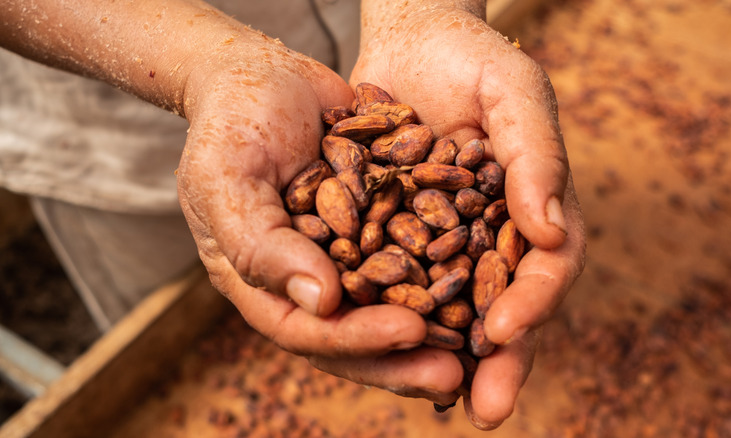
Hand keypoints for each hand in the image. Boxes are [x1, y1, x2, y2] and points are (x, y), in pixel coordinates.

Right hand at [175, 31, 463, 401]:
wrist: (260, 74)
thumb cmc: (230, 124)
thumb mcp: (227, 179)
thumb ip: (261, 244)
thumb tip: (322, 303)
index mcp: (264, 282)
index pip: (308, 330)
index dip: (357, 339)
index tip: (409, 332)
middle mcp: (309, 277)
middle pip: (356, 333)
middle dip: (404, 356)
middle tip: (457, 373)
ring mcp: (346, 252)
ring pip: (391, 302)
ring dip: (433, 325)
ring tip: (481, 344)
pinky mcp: (378, 221)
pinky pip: (414, 251)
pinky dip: (445, 268)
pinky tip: (486, 277)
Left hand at [352, 5, 586, 428]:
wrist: (412, 40)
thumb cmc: (473, 58)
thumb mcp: (514, 92)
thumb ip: (537, 155)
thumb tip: (548, 234)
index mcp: (532, 209)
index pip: (546, 268)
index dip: (534, 302)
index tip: (505, 330)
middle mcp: (494, 235)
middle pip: (504, 305)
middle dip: (500, 360)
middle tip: (488, 410)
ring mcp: (446, 239)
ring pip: (450, 308)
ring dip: (444, 357)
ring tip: (434, 399)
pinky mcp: (396, 234)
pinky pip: (394, 282)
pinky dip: (389, 316)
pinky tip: (374, 348)